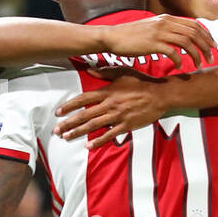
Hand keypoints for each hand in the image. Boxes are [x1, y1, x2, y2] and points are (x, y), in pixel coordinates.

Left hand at [56, 71, 186, 146]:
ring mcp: (118, 116)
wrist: (160, 94)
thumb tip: (89, 70)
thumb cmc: (142, 82)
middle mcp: (110, 105)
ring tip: (67, 137)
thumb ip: (105, 72)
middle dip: (69, 123)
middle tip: (57, 130)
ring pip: (94, 125)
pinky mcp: (127, 125)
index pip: (83, 99)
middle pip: (85, 115)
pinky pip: (110, 135)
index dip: (69, 106)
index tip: (58, 112)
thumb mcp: (123, 72)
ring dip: (79, 132)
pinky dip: (99, 141)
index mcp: (107, 92)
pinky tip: (89, 146)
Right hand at [99, 14, 215, 70]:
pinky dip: (180, 60)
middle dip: (206, 46)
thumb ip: (168, 29)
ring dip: (196, 55)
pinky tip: (180, 67)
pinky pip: (173, 52)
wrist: (113, 37)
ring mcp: (159, 32)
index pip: (194, 24)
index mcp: (167, 18)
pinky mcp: (153, 43)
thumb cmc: (132, 35)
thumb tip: (183, 36)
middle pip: (194, 33)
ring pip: (187, 42)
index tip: (213, 45)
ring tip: (199, 65)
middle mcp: (165, 23)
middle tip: (211, 57)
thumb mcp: (153, 26)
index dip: (207, 35)